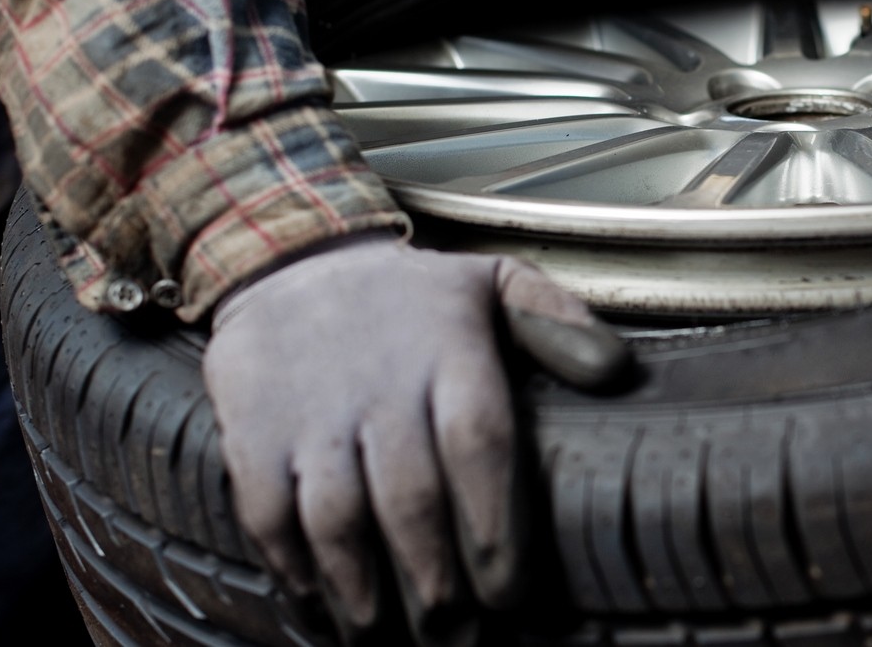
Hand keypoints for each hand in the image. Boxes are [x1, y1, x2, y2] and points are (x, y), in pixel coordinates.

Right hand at [202, 234, 629, 643]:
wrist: (291, 262)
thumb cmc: (412, 296)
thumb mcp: (493, 280)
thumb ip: (556, 321)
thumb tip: (617, 370)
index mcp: (450, 352)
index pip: (480, 445)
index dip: (495, 524)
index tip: (510, 593)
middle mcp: (382, 385)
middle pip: (411, 498)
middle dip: (435, 578)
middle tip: (455, 634)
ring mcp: (314, 411)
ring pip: (336, 516)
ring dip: (361, 585)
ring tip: (382, 632)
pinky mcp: (255, 430)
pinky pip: (267, 510)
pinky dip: (291, 563)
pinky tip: (318, 597)